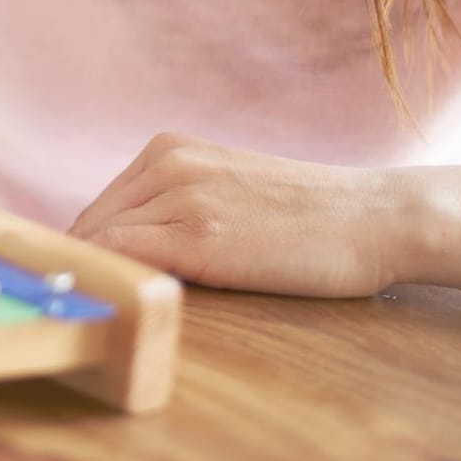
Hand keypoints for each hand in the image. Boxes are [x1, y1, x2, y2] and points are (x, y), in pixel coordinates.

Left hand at [68, 132, 399, 296]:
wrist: (376, 218)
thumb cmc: (309, 216)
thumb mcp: (226, 189)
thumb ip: (175, 204)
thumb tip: (121, 247)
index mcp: (169, 148)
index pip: (101, 207)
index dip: (87, 249)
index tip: (86, 285)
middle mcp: (166, 164)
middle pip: (91, 222)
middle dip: (85, 264)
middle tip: (88, 306)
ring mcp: (180, 196)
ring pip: (100, 238)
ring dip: (95, 275)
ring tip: (102, 311)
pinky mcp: (198, 237)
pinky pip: (121, 254)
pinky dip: (109, 278)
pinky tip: (117, 303)